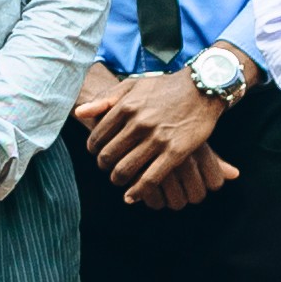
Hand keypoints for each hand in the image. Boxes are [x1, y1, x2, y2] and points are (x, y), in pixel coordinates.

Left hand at [75, 67, 233, 209]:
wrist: (201, 88)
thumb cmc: (164, 88)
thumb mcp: (132, 85)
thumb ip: (105, 98)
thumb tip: (79, 112)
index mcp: (125, 106)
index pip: (98, 136)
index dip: (93, 149)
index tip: (96, 153)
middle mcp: (139, 123)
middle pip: (109, 155)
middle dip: (103, 166)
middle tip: (106, 168)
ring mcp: (157, 138)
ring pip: (126, 169)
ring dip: (117, 179)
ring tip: (118, 179)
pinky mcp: (176, 152)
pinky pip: (150, 179)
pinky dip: (137, 192)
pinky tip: (130, 197)